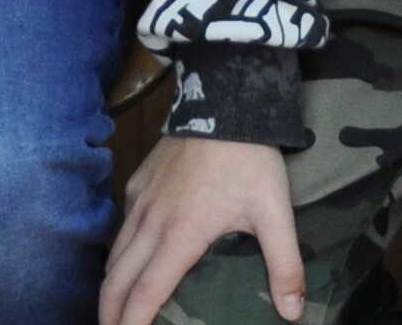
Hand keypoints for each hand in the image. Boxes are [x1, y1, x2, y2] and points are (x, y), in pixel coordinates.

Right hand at [101, 132, 303, 324]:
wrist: (222, 100)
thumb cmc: (248, 159)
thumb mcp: (276, 213)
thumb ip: (284, 265)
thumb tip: (292, 312)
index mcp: (180, 235)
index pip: (145, 292)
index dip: (131, 324)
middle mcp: (151, 221)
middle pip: (117, 278)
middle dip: (109, 312)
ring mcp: (141, 199)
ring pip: (114, 252)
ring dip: (110, 285)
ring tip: (114, 309)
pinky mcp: (138, 181)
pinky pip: (121, 225)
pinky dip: (118, 252)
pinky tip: (127, 260)